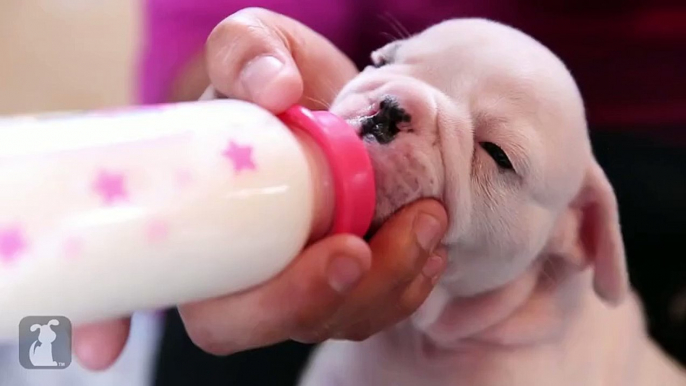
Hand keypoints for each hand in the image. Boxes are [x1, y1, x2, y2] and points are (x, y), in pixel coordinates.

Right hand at [73, 8, 448, 369]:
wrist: (348, 106)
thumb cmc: (286, 81)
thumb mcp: (259, 48)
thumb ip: (248, 52)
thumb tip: (273, 89)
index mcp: (189, 216)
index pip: (130, 282)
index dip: (104, 320)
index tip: (103, 349)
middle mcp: (230, 264)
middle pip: (239, 323)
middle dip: (297, 301)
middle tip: (352, 251)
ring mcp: (286, 283)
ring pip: (317, 323)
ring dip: (377, 287)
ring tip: (425, 222)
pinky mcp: (340, 291)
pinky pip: (366, 314)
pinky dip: (404, 287)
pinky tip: (428, 246)